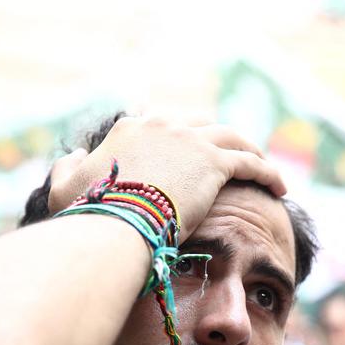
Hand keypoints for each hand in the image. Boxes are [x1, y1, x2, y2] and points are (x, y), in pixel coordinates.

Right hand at [48, 116, 285, 236]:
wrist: (115, 222)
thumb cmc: (88, 212)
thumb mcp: (64, 187)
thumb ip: (66, 167)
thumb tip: (75, 155)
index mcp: (131, 128)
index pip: (162, 123)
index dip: (179, 138)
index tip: (189, 155)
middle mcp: (163, 124)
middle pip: (201, 124)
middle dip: (216, 140)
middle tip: (229, 160)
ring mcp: (191, 140)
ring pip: (232, 137)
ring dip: (250, 150)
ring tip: (264, 169)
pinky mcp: (214, 163)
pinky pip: (250, 162)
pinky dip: (267, 172)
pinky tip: (280, 188)